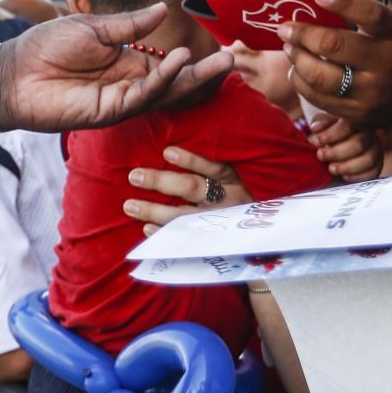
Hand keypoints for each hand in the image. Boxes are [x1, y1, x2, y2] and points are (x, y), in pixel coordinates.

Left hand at [0, 4, 231, 132]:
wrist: (13, 70)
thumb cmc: (46, 46)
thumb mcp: (93, 27)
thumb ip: (130, 24)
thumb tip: (164, 9)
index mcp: (126, 62)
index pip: (169, 65)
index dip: (195, 60)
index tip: (225, 48)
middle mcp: (128, 83)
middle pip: (175, 83)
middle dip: (205, 73)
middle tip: (234, 59)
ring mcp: (119, 99)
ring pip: (164, 93)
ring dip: (191, 77)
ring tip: (218, 62)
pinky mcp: (107, 112)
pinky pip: (141, 96)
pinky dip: (161, 80)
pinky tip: (177, 61)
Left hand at [124, 147, 250, 234]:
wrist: (262, 237)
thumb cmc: (237, 198)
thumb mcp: (234, 178)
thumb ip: (210, 168)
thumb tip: (169, 151)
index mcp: (233, 179)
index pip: (213, 167)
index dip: (191, 159)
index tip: (167, 151)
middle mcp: (228, 200)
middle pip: (192, 188)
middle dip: (160, 181)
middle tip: (134, 176)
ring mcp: (219, 222)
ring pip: (184, 215)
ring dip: (154, 210)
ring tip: (129, 205)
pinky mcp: (213, 241)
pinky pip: (186, 237)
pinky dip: (164, 233)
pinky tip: (146, 228)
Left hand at [281, 0, 391, 131]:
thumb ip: (363, 16)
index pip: (371, 15)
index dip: (344, 2)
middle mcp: (387, 65)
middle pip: (333, 47)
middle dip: (302, 35)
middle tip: (285, 28)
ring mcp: (371, 94)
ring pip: (319, 77)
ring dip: (296, 59)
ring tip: (289, 48)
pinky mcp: (358, 115)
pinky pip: (318, 98)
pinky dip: (300, 81)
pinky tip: (298, 70)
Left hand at [304, 111, 383, 181]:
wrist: (337, 143)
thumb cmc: (329, 131)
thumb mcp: (322, 123)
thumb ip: (319, 123)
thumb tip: (316, 128)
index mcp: (356, 120)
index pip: (349, 126)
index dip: (331, 135)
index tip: (316, 141)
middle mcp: (370, 134)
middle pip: (359, 144)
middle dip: (337, 153)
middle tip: (320, 155)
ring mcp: (376, 149)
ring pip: (368, 159)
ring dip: (347, 166)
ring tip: (331, 168)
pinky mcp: (377, 164)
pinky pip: (374, 172)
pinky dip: (358, 176)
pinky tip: (344, 176)